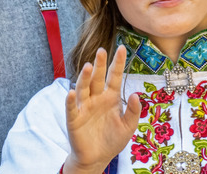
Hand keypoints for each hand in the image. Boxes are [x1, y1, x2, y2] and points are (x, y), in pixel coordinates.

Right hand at [62, 46, 141, 173]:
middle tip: (102, 50)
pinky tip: (72, 92)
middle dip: (100, 64)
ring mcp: (84, 107)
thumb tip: (135, 94)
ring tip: (89, 66)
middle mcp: (96, 98)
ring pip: (84, 88)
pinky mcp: (74, 118)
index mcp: (111, 97)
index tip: (122, 48)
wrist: (97, 159)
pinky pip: (72, 107)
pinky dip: (71, 100)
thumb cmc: (112, 140)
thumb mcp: (128, 127)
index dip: (118, 63)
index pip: (115, 77)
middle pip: (98, 78)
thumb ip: (134, 112)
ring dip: (86, 77)